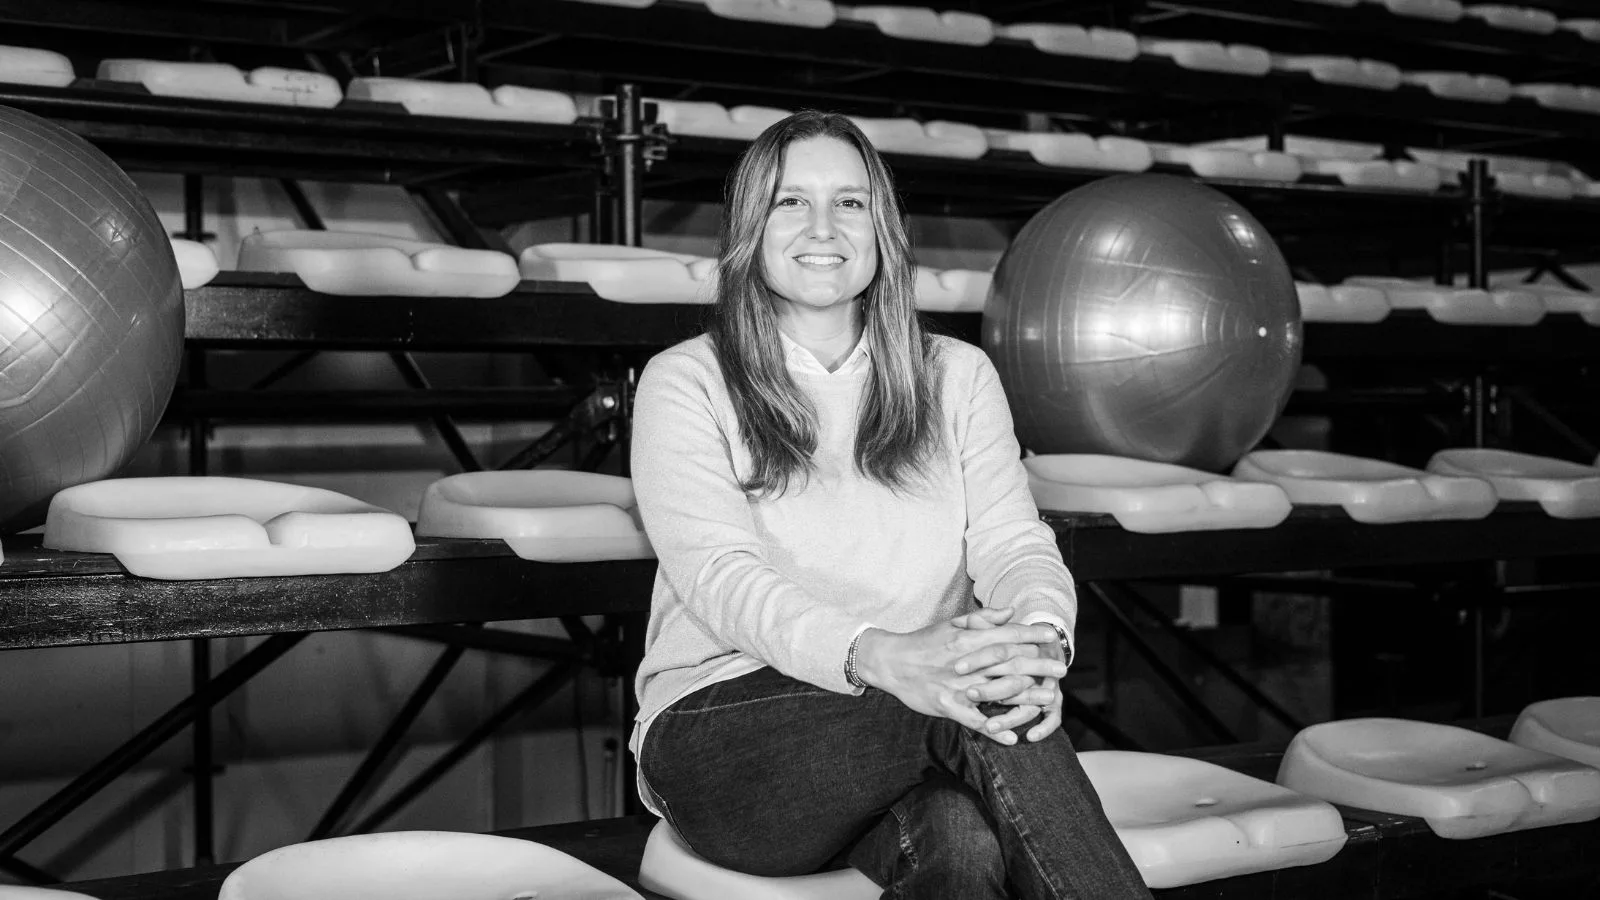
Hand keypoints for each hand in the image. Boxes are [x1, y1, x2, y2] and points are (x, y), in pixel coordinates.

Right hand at [854, 619, 1063, 744]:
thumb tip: (1012, 610)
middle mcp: (966, 662)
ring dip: (1026, 696)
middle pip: (1009, 663)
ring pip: (997, 691)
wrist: (890, 662)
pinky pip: (974, 720)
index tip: (1053, 636)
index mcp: (967, 639)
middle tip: (1062, 669)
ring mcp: (957, 685)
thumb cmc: (923, 642)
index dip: (1031, 634)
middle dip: (1038, 665)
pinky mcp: (947, 706)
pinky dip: (993, 730)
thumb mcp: (951, 623)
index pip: (1006, 634)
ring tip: (1050, 698)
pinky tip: (1012, 738)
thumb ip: (983, 618)